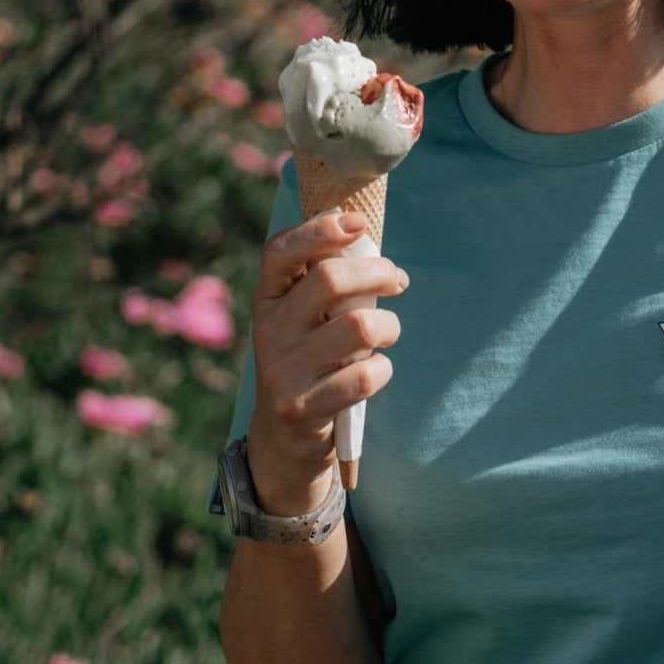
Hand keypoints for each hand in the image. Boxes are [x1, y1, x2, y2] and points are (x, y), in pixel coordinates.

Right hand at [246, 210, 408, 516]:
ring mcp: (282, 372)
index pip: (280, 250)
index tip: (358, 222)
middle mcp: (267, 332)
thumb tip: (356, 226)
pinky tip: (375, 372)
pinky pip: (365, 377)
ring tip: (387, 332)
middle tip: (398, 280)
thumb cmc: (308, 362)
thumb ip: (320, 280)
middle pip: (329, 280)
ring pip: (358, 327)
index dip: (320, 229)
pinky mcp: (303, 408)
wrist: (283, 441)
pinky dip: (383, 369)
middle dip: (377, 272)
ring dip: (388, 325)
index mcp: (265, 300)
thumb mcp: (301, 320)